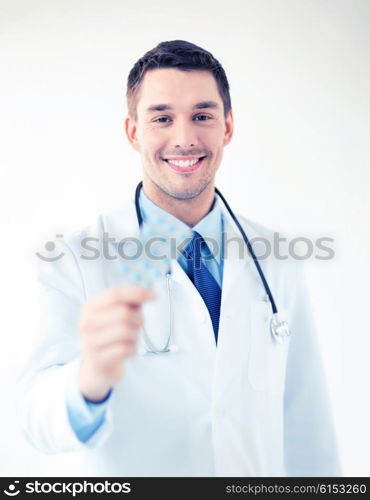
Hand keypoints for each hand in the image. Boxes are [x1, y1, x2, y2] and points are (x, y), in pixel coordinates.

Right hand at [78, 285, 154, 401]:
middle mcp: (86, 323)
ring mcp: (89, 342)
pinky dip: (133, 349)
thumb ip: (132, 301)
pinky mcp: (98, 360)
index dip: (137, 293)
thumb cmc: (112, 334)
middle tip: (140, 324)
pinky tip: (128, 350)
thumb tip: (150, 293)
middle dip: (138, 318)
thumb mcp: (119, 314)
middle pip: (122, 312)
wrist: (99, 367)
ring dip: (136, 334)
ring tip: (131, 338)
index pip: (115, 294)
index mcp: (90, 307)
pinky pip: (126, 349)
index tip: (154, 295)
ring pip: (126, 331)